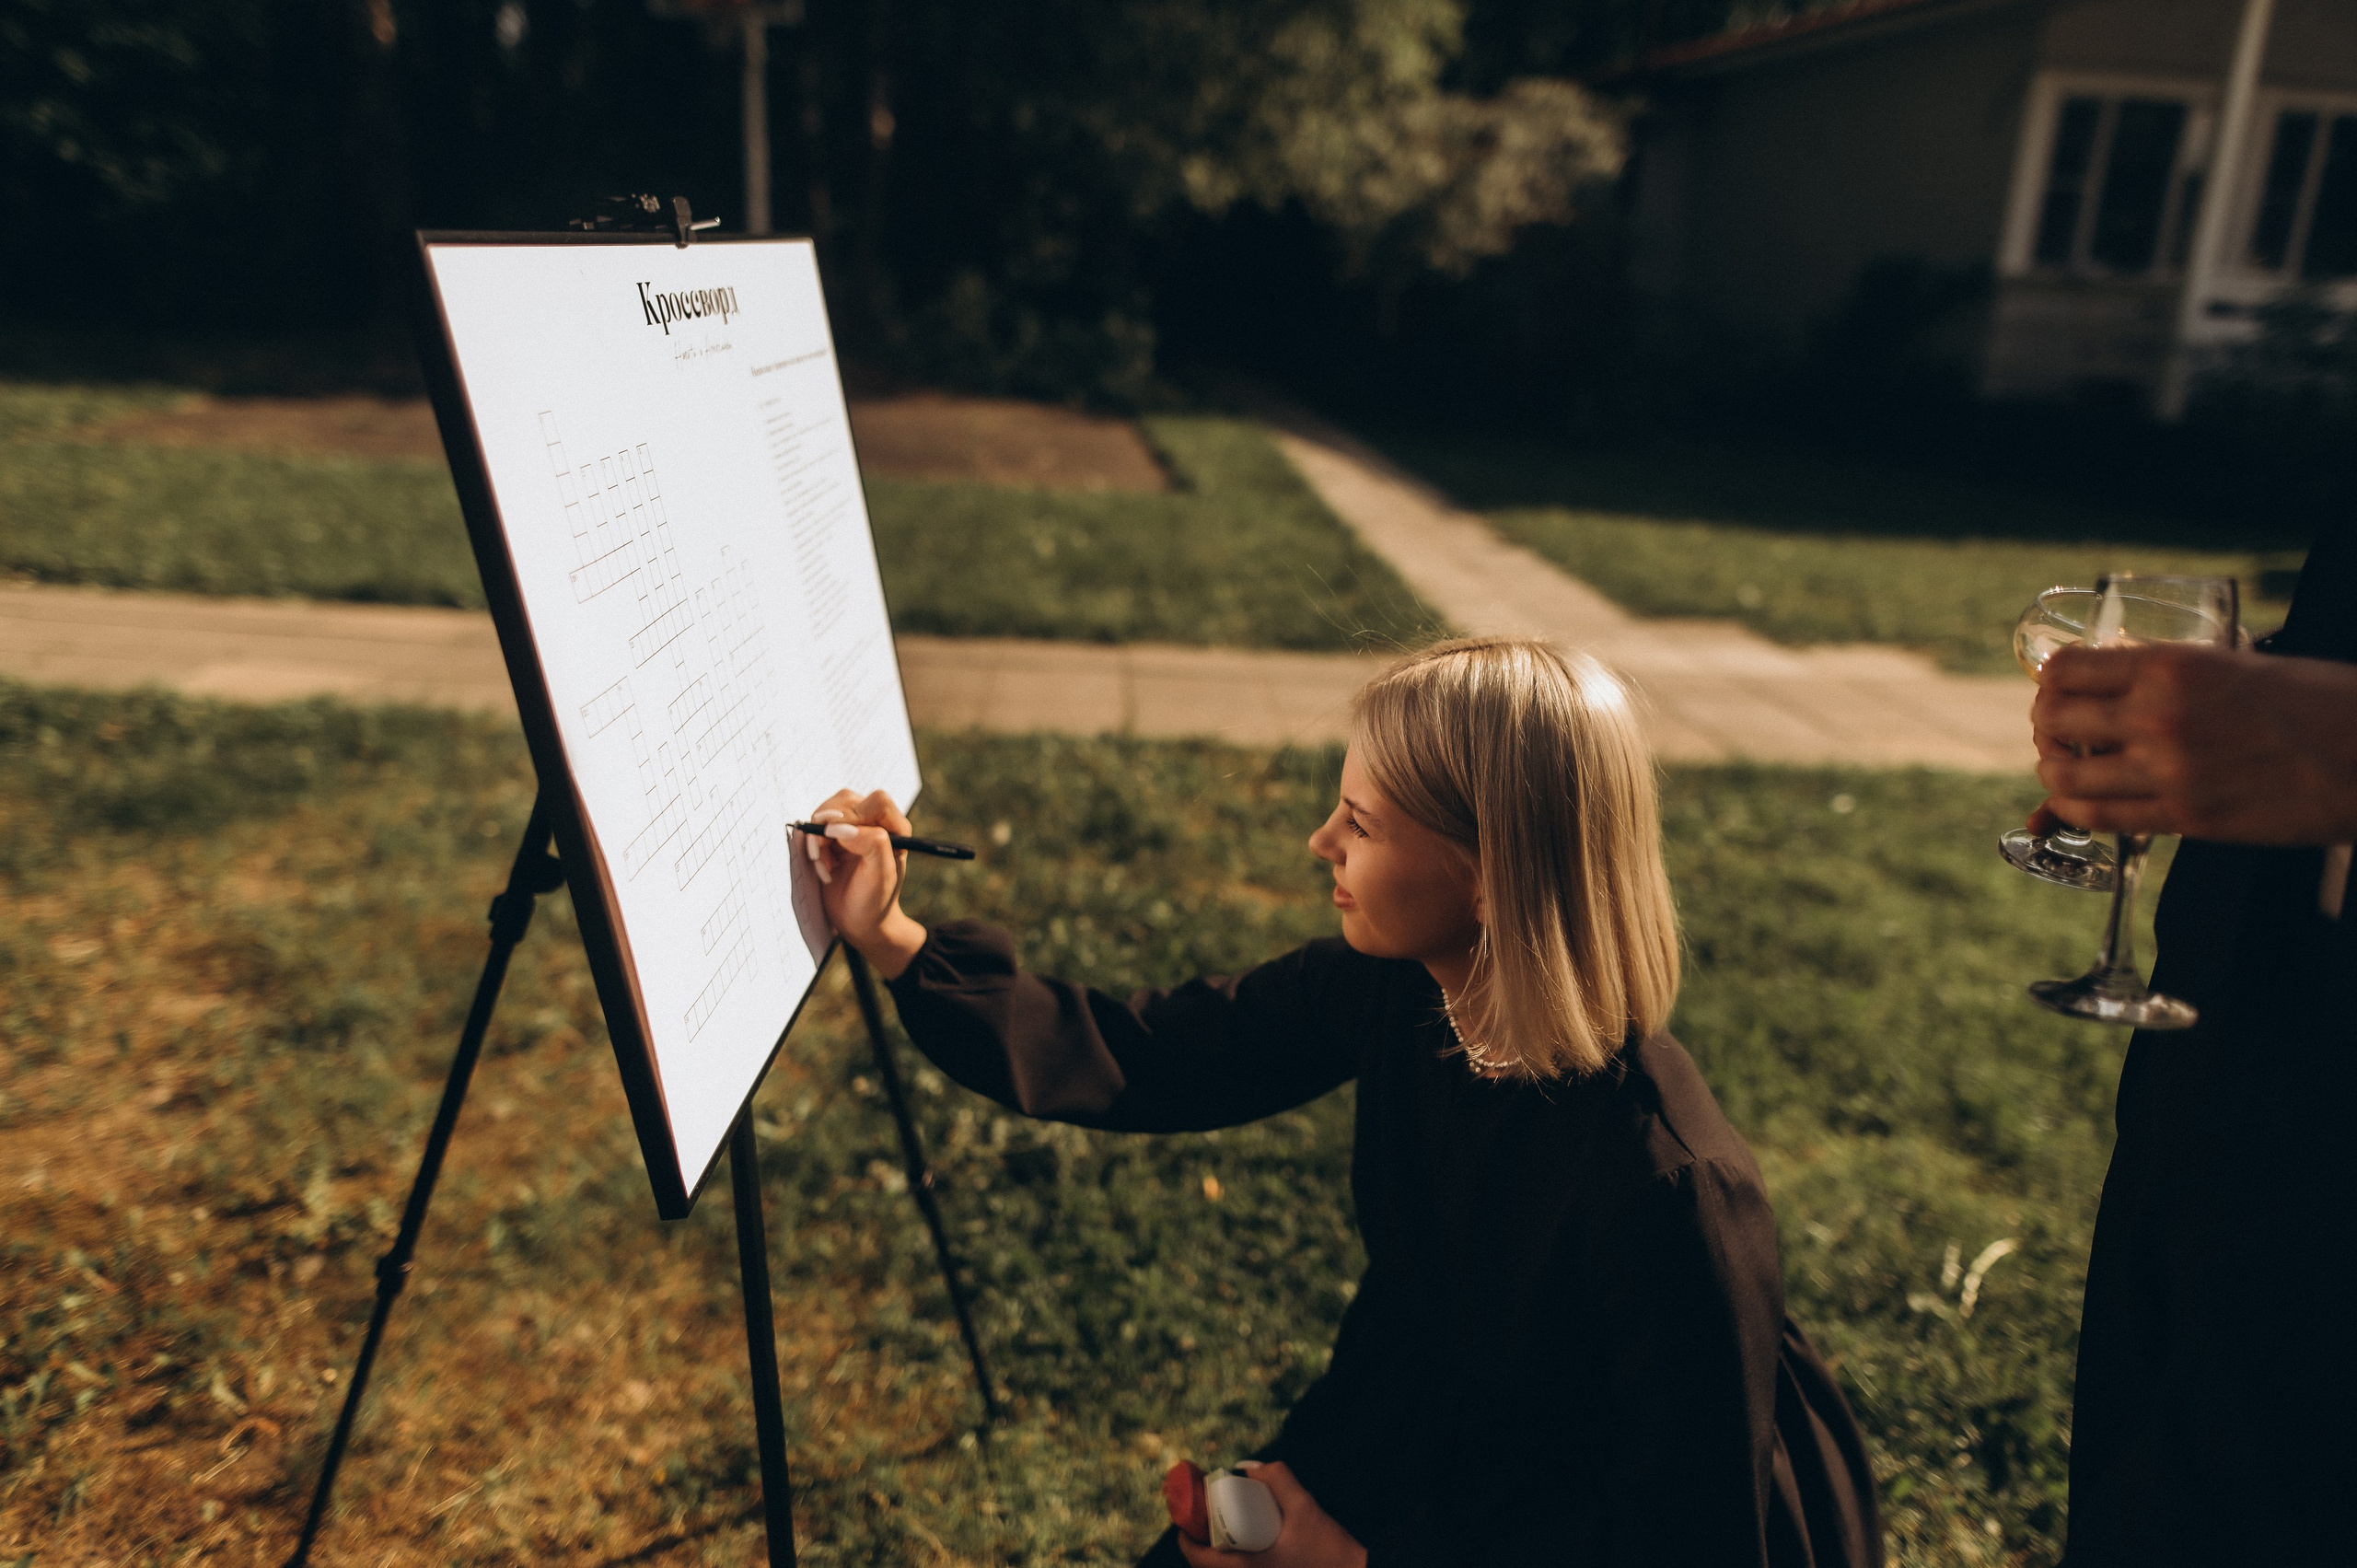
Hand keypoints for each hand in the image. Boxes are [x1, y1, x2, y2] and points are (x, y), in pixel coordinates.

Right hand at [807, 788, 927, 978]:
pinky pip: (816, 825)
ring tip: (824, 866)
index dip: (853, 815)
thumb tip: (842, 827)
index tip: (836, 838)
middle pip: (846, 800)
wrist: (858, 920)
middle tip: (823, 857)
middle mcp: (875, 822)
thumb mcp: (880, 876)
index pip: (877, 801)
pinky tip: (821, 865)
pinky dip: (812, 844)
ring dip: (817, 838)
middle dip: (828, 828)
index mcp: (896, 828)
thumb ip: (871, 845)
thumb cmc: (875, 901)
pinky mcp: (834, 835)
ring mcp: (853, 826)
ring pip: (827, 811)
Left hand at [1175, 1463, 1365, 1567]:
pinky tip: (1248, 1542)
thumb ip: (1279, 1480)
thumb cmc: (1330, 1549)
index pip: (1200, 1560)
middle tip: (1205, 1516)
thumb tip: (1251, 1469)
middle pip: (1208, 1567)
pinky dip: (1236, 1558)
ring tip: (1225, 1526)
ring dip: (1218, 1552)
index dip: (1185, 1538)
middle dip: (1202, 1541)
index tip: (1184, 1518)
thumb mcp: (1305, 1507)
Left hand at [2031, 643, 2356, 843]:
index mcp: (2171, 666)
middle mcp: (2158, 716)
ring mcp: (2168, 771)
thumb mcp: (2236, 663)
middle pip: (2054, 720)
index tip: (2058, 690)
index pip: (2066, 671)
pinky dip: (2074, 810)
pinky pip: (2099, 817)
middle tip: (2060, 731)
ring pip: (2063, 776)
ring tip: (2068, 768)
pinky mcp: (2186, 818)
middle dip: (2049, 726)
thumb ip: (2172, 674)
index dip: (2052, 682)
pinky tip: (2080, 803)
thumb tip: (2117, 682)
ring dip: (2055, 771)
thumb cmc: (2315, 701)